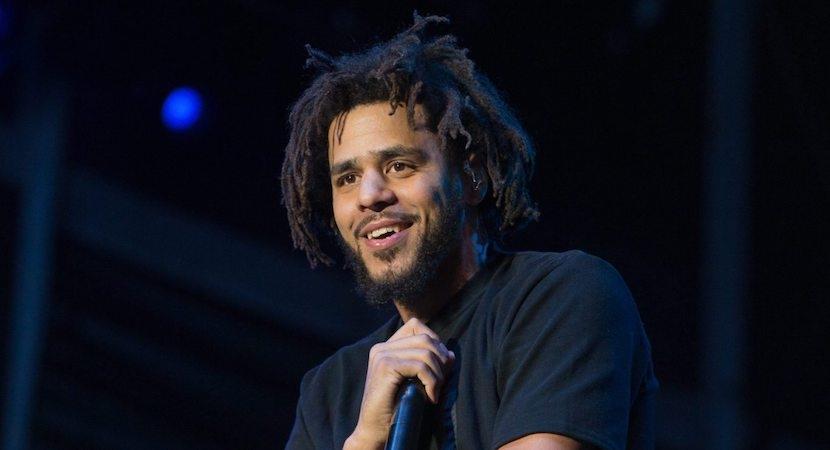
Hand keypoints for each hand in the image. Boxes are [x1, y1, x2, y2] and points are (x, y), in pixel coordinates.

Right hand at [344, 318, 454, 449]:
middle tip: (440, 382)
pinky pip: (420, 366)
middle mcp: (382, 347)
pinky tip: (430, 397)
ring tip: (435, 391)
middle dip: (440, 360)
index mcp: (386, 347)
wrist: (374, 429)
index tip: (439, 365)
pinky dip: (432, 382)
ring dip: (438, 374)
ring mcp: (382, 355)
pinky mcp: (385, 367)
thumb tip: (450, 355)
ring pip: (425, 352)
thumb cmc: (395, 407)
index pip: (416, 325)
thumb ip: (428, 364)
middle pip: (425, 338)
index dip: (434, 340)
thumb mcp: (414, 380)